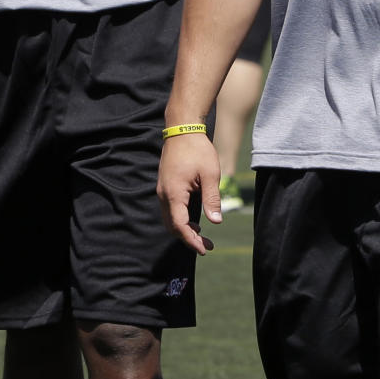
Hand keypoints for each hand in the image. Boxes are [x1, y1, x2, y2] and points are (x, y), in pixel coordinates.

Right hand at [156, 132, 221, 255]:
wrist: (182, 128)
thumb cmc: (198, 150)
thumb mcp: (210, 174)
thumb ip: (212, 199)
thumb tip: (216, 222)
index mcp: (174, 193)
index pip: (180, 225)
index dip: (191, 240)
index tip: (204, 250)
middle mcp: (164, 194)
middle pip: (172, 225)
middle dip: (188, 238)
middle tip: (207, 246)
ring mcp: (163, 189)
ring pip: (169, 218)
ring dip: (184, 229)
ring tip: (202, 236)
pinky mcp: (166, 185)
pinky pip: (170, 208)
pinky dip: (181, 218)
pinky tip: (195, 220)